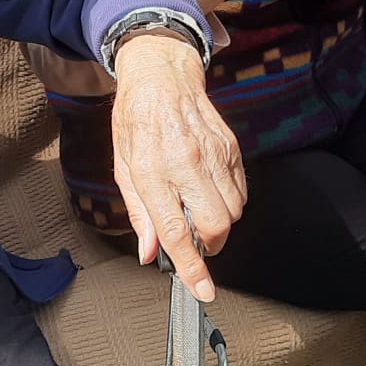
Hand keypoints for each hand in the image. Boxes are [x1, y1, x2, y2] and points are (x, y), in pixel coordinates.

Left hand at [110, 33, 244, 301]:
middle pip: (215, 226)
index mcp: (153, 170)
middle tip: (193, 240)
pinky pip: (242, 192)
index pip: (177, 231)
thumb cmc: (136, 121)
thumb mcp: (123, 167)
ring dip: (219, 224)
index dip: (192, 267)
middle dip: (209, 245)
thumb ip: (139, 214)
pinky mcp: (232, 148)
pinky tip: (210, 191)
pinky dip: (230, 203)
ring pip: (233, 212)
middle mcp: (187, 163)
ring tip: (198, 209)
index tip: (203, 290)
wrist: (162, 75)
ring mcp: (214, 154)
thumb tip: (150, 253)